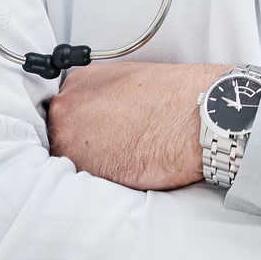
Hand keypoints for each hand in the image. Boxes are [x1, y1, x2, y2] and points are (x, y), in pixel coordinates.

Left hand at [47, 61, 226, 190]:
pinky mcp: (84, 170)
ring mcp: (70, 140)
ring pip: (68, 159)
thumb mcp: (132, 80)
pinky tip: (127, 168)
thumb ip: (105, 95)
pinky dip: (100, 178)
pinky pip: (82, 180)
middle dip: (82, 143)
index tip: (100, 131)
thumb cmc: (179, 98)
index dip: (85, 124)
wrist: (199, 118)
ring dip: (89, 162)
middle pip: (60, 133)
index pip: (66, 109)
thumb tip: (101, 115)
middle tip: (115, 146)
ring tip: (124, 157)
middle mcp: (67, 107)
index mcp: (79, 81)